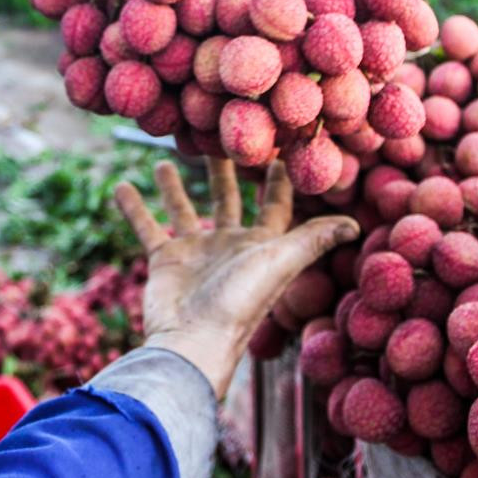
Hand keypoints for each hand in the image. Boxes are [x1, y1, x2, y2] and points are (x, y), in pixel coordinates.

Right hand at [113, 158, 357, 398]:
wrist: (192, 342)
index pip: (274, 204)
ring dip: (175, 186)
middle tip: (219, 135)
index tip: (280, 145)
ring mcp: (196, 251)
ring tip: (166, 157)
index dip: (279, 178)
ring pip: (185, 207)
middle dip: (226, 168)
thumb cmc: (241, 302)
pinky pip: (147, 226)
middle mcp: (230, 244)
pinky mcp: (166, 259)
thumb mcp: (281, 261)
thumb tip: (357, 225)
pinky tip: (121, 185)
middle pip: (228, 197)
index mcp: (263, 244)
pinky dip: (134, 207)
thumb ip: (314, 239)